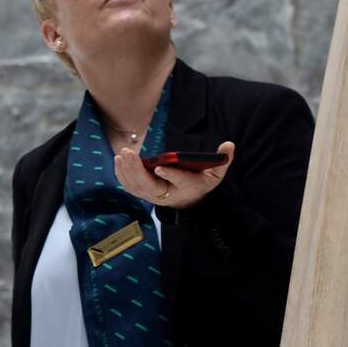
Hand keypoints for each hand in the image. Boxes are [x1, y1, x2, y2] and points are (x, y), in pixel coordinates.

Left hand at [114, 140, 235, 208]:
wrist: (189, 201)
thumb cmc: (202, 182)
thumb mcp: (216, 173)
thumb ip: (223, 160)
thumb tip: (229, 145)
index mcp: (187, 186)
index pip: (179, 181)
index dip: (170, 174)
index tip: (160, 166)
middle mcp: (168, 193)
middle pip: (150, 186)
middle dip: (137, 171)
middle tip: (129, 154)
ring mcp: (154, 195)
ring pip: (137, 186)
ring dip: (127, 170)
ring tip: (122, 154)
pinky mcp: (144, 193)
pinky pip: (130, 186)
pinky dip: (122, 174)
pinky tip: (118, 160)